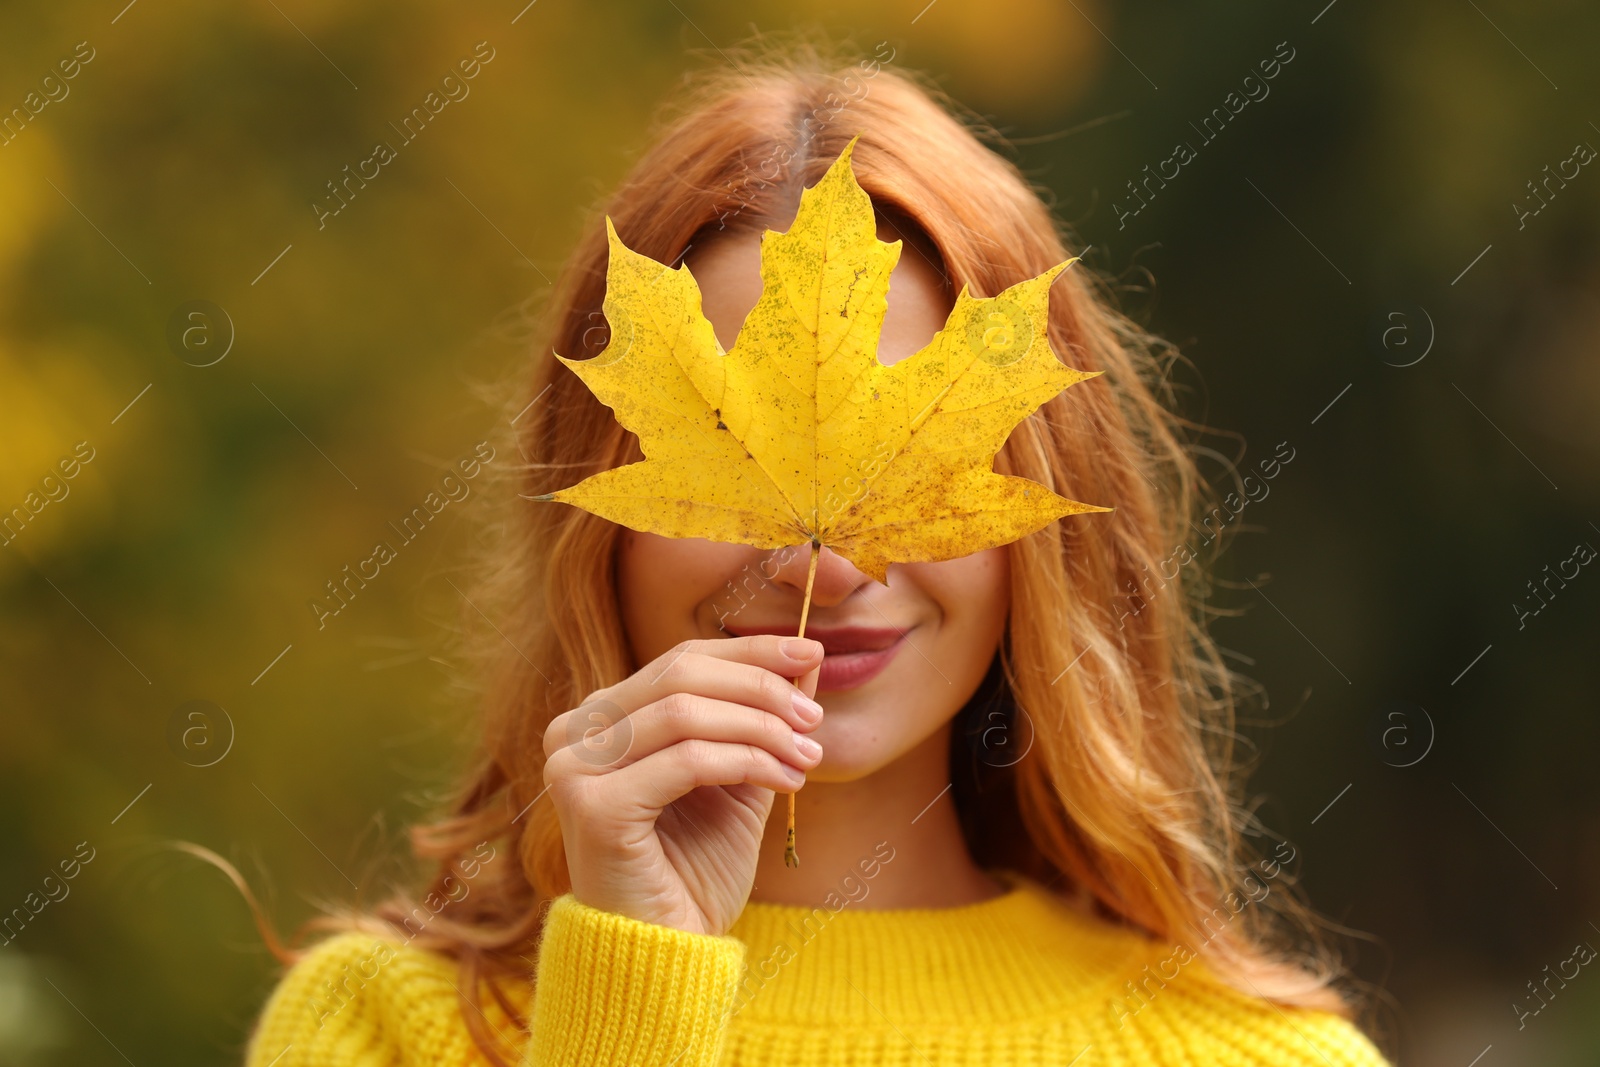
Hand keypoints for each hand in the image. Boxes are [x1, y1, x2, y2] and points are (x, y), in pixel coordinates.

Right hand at [541, 635, 824, 934]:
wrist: (663, 954)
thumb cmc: (694, 870)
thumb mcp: (737, 779)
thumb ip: (761, 719)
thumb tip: (808, 656)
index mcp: (601, 719)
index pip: (680, 660)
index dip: (749, 651)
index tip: (811, 653)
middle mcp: (574, 734)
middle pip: (681, 674)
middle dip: (761, 688)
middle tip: (814, 717)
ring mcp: (574, 768)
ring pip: (687, 713)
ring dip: (762, 729)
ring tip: (807, 757)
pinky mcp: (592, 806)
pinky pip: (687, 760)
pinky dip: (746, 762)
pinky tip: (785, 783)